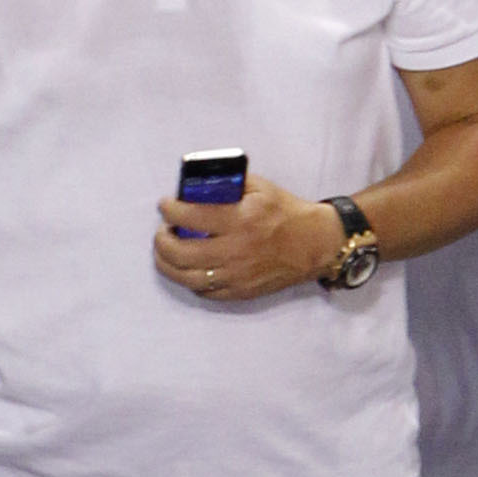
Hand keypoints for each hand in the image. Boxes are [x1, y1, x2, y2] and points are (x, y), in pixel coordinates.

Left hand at [151, 179, 341, 300]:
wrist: (316, 244)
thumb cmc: (286, 213)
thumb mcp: (260, 187)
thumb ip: (228, 184)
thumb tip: (196, 183)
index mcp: (240, 220)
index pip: (190, 216)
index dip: (169, 209)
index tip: (165, 205)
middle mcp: (236, 250)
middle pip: (180, 252)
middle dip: (161, 240)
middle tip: (162, 231)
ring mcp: (238, 275)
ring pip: (188, 278)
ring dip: (167, 265)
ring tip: (164, 252)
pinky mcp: (242, 291)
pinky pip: (205, 292)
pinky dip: (190, 281)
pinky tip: (187, 269)